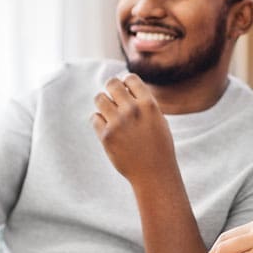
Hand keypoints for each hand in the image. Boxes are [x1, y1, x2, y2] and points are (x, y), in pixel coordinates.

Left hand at [91, 74, 177, 188]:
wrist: (154, 173)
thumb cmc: (158, 146)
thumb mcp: (158, 119)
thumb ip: (143, 103)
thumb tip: (125, 86)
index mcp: (148, 104)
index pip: (130, 78)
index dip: (126, 83)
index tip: (126, 92)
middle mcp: (132, 110)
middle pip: (111, 84)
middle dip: (111, 89)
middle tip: (114, 99)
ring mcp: (118, 123)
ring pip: (99, 98)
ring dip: (103, 103)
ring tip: (109, 113)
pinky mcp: (106, 136)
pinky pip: (95, 118)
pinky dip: (99, 121)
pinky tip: (108, 128)